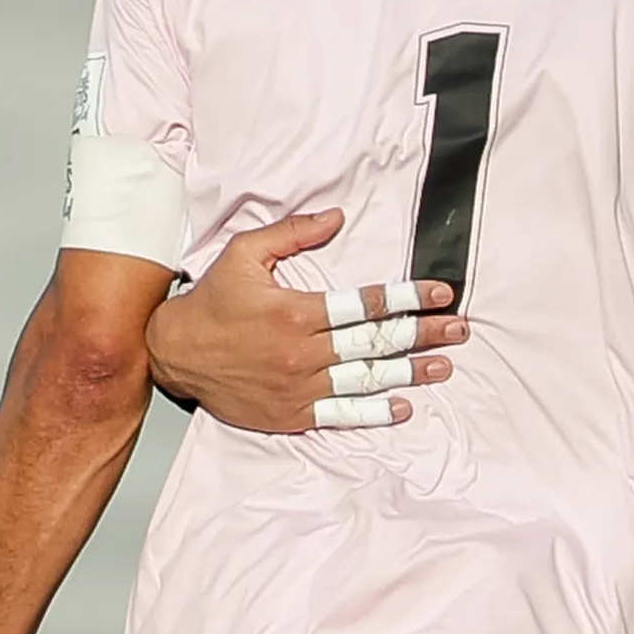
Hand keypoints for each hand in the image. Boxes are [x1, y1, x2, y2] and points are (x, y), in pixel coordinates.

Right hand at [143, 211, 465, 433]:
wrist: (173, 354)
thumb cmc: (211, 301)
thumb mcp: (244, 254)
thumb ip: (293, 235)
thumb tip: (338, 218)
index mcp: (297, 311)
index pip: (367, 304)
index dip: (410, 297)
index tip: (442, 292)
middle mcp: (303, 352)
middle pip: (377, 342)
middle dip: (425, 334)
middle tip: (460, 329)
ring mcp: (299, 387)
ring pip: (367, 379)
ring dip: (410, 372)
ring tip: (444, 366)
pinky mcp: (291, 414)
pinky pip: (341, 415)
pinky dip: (374, 412)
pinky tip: (402, 406)